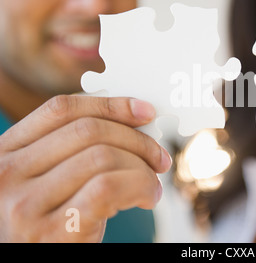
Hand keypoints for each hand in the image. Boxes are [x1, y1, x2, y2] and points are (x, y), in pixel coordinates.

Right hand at [0, 95, 170, 242]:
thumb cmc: (49, 224)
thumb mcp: (47, 181)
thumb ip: (73, 150)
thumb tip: (135, 120)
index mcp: (5, 152)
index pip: (61, 109)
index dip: (110, 105)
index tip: (145, 111)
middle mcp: (6, 174)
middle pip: (88, 131)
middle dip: (137, 140)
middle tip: (159, 157)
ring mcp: (25, 204)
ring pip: (103, 157)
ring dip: (142, 168)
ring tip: (152, 184)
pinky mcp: (51, 231)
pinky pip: (108, 188)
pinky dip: (139, 186)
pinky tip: (147, 198)